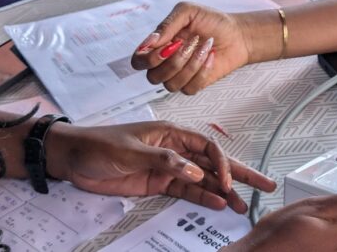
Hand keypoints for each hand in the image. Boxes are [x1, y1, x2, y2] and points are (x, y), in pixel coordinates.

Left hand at [47, 121, 275, 212]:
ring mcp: (167, 167)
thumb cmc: (98, 144)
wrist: (72, 157)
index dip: (221, 164)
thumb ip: (163, 162)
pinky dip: (202, 198)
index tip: (227, 183)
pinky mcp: (157, 183)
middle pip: (212, 162)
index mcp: (170, 133)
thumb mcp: (130, 151)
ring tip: (243, 205)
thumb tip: (194, 173)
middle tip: (264, 185)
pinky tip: (217, 205)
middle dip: (239, 174)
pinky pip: (186, 191)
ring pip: (203, 179)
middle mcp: (174, 149)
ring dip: (223, 191)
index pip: (206, 147)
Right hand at [130, 2, 257, 94]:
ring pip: (170, 85)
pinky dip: (202, 72)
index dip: (148, 58)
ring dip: (190, 65)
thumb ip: (167, 24)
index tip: (169, 44)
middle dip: (173, 61)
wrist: (237, 34)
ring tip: (204, 47)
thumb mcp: (188, 12)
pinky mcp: (194, 84)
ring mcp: (179, 75)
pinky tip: (210, 57)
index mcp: (159, 44)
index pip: (138, 61)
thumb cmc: (212, 20)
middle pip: (152, 76)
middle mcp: (165, 62)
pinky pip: (188, 88)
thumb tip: (150, 41)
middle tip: (189, 43)